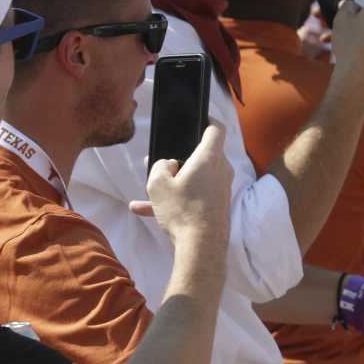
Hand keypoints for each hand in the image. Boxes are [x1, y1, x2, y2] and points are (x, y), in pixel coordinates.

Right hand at [145, 123, 232, 253]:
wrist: (202, 245)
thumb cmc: (181, 209)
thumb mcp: (158, 185)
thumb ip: (159, 167)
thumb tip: (167, 164)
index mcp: (210, 158)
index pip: (216, 129)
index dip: (208, 120)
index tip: (197, 118)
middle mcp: (221, 170)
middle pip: (202, 154)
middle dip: (180, 156)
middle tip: (160, 161)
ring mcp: (221, 188)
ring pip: (195, 177)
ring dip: (174, 181)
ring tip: (148, 188)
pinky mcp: (217, 204)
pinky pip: (194, 195)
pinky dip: (175, 199)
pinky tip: (142, 209)